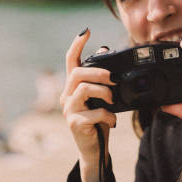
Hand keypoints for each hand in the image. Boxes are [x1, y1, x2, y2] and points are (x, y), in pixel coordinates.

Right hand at [60, 28, 115, 181]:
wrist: (95, 149)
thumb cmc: (99, 122)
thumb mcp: (102, 98)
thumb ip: (100, 79)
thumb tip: (104, 51)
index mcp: (73, 87)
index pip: (70, 61)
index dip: (77, 44)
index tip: (86, 31)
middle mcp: (66, 96)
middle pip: (77, 73)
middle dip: (98, 72)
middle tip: (114, 79)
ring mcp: (68, 110)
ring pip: (83, 89)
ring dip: (103, 92)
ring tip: (112, 100)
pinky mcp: (74, 123)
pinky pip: (94, 112)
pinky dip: (108, 115)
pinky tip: (113, 120)